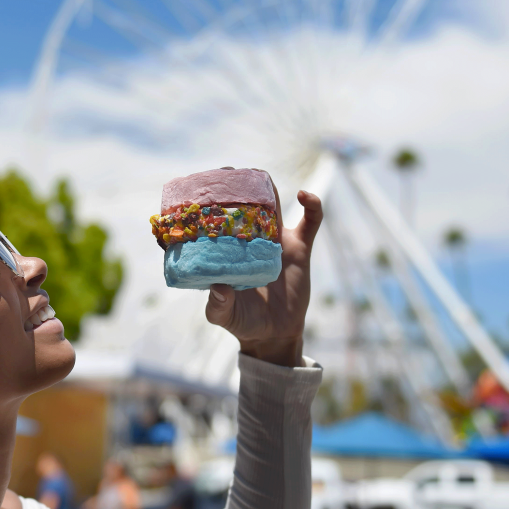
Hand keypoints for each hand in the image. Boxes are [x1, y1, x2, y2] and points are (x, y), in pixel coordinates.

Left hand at [205, 181, 322, 366]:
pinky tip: (305, 195)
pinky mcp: (299, 247)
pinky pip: (311, 221)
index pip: (215, 220)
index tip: (196, 190)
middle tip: (225, 174)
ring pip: (272, 204)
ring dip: (266, 188)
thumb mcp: (223, 316)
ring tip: (258, 176)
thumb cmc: (242, 322)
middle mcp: (249, 240)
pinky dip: (312, 204)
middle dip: (234, 186)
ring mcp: (275, 241)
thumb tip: (219, 287)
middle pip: (242, 203)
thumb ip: (218, 304)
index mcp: (227, 250)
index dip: (207, 203)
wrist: (274, 334)